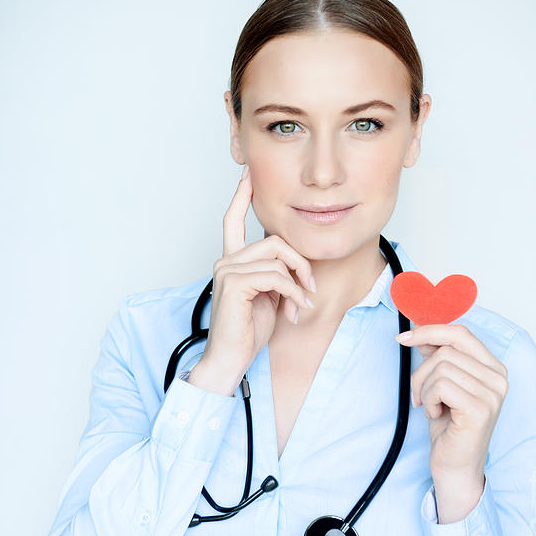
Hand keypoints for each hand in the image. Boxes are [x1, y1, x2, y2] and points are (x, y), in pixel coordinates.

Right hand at [190, 164, 315, 395]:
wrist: (229, 361)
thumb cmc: (248, 333)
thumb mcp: (269, 298)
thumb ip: (276, 276)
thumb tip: (295, 267)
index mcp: (232, 261)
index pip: (233, 220)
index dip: (241, 196)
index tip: (248, 175)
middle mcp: (226, 261)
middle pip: (274, 240)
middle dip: (299, 262)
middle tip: (310, 287)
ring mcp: (227, 270)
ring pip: (277, 257)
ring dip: (299, 282)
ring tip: (301, 305)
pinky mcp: (234, 283)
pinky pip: (276, 276)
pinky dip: (293, 293)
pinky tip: (294, 310)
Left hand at [396, 323, 507, 488]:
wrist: (455, 466)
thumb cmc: (449, 427)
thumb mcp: (442, 385)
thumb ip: (439, 358)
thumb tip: (421, 333)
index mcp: (493, 368)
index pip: (461, 332)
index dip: (430, 331)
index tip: (404, 338)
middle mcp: (498, 378)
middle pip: (446, 350)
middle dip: (422, 371)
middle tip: (420, 395)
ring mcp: (492, 393)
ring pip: (441, 367)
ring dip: (424, 388)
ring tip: (430, 407)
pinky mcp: (480, 408)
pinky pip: (440, 386)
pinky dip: (429, 399)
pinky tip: (436, 415)